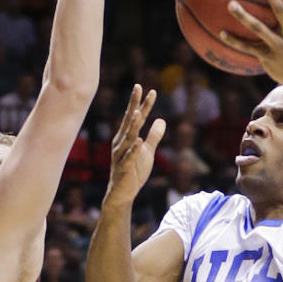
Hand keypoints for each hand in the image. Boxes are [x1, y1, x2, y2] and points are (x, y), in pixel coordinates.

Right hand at [107, 84, 165, 203]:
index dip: (143, 104)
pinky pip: (128, 157)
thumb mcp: (148, 152)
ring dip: (132, 125)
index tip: (151, 90)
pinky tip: (139, 141)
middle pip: (129, 121)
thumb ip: (154, 136)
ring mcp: (121, 155)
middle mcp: (121, 142)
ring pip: (128, 137)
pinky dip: (133, 149)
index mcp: (127, 137)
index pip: (137, 118)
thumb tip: (161, 120)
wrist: (122, 193)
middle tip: (138, 88)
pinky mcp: (123, 168)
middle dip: (134, 105)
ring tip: (137, 113)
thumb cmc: (133, 171)